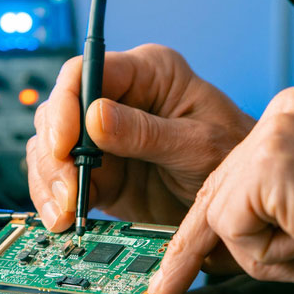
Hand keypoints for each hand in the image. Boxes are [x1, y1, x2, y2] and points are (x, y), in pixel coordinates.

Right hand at [27, 44, 254, 230]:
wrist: (244, 207)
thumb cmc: (236, 161)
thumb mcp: (199, 146)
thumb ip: (147, 133)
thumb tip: (94, 117)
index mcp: (146, 74)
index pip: (84, 74)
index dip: (65, 106)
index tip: (64, 145)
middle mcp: (116, 100)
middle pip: (57, 113)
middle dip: (54, 154)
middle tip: (67, 191)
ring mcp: (102, 138)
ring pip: (49, 149)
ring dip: (49, 182)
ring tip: (65, 213)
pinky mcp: (97, 173)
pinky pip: (58, 181)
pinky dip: (54, 201)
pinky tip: (63, 219)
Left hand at [150, 87, 293, 293]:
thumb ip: (265, 212)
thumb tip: (210, 244)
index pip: (235, 174)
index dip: (203, 223)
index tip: (175, 261)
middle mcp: (286, 111)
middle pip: (217, 190)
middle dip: (191, 247)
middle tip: (162, 286)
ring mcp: (277, 132)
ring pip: (221, 214)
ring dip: (262, 254)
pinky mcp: (270, 163)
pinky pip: (230, 228)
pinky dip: (265, 256)